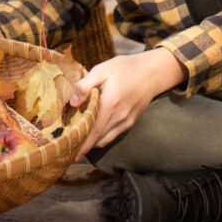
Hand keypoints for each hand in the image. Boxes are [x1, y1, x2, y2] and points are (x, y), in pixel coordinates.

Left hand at [70, 47, 186, 156]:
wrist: (152, 72)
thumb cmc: (125, 68)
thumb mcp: (103, 69)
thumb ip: (86, 85)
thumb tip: (73, 102)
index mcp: (110, 104)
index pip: (93, 130)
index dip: (82, 144)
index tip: (71, 153)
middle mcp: (119, 117)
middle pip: (98, 138)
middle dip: (84, 146)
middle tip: (70, 148)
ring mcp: (127, 121)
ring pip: (106, 139)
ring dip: (93, 143)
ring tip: (79, 143)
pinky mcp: (131, 121)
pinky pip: (114, 134)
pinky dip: (103, 137)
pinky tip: (94, 133)